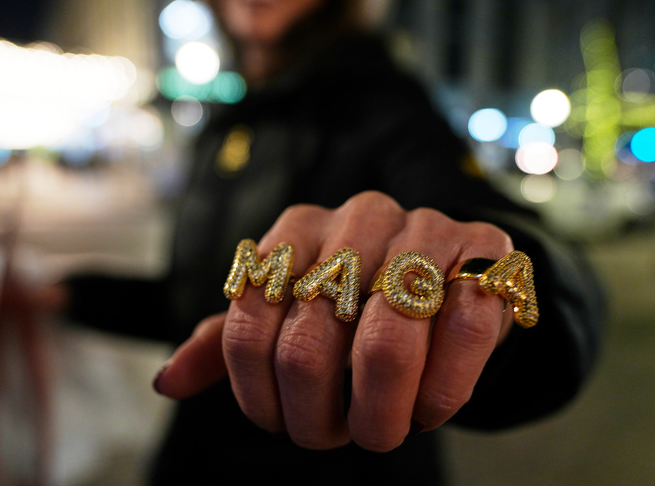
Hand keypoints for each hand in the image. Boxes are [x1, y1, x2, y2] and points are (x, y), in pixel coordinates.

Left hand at [152, 191, 516, 451]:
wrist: (458, 273)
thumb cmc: (361, 302)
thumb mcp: (292, 313)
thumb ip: (233, 342)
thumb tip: (167, 381)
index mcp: (299, 228)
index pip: (247, 324)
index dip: (256, 395)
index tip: (279, 421)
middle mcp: (358, 219)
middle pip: (308, 344)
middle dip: (314, 418)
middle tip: (331, 435)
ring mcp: (426, 232)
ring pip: (386, 345)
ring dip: (378, 417)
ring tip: (379, 432)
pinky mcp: (486, 258)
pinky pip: (459, 338)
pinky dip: (439, 395)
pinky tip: (427, 410)